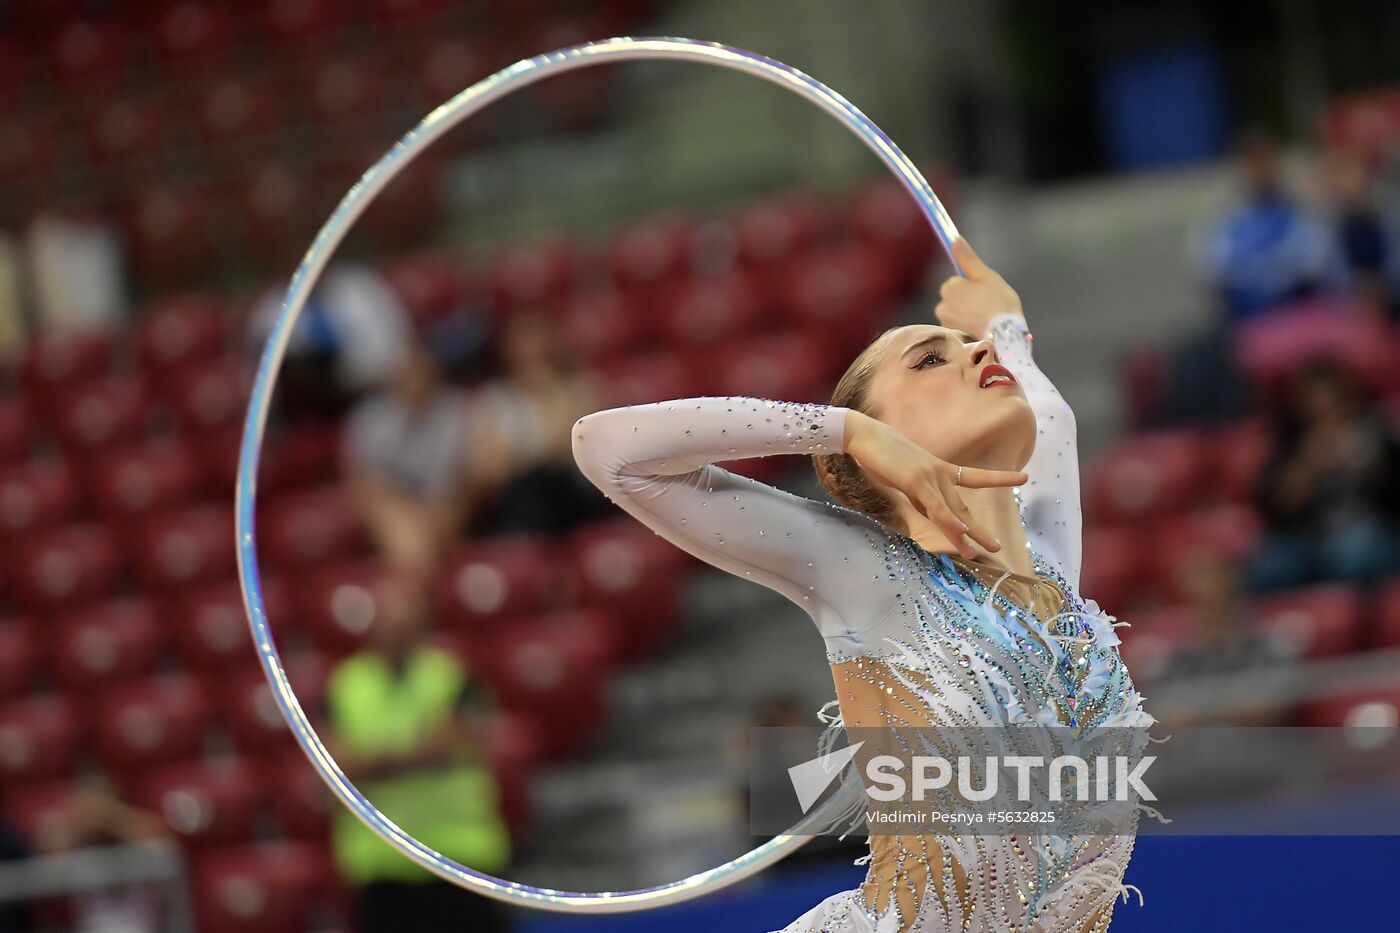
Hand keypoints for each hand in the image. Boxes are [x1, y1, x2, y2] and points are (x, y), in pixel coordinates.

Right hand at [844, 411, 1027, 557]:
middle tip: (996, 546)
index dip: (999, 476)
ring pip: (953, 511)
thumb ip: (919, 495)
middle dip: (979, 529)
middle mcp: (939, 473)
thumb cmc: (880, 453)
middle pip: (963, 506)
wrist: (863, 435)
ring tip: (985, 550)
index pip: (974, 476)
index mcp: (938, 470)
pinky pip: (935, 506)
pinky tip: (962, 532)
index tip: (1022, 476)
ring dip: (969, 533)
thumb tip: (929, 512)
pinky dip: (949, 520)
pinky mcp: (915, 481)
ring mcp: (929, 476)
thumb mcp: (904, 477)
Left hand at [934, 238, 1022, 337]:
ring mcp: (945, 322)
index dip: (972, 286)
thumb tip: (955, 239)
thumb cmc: (999, 303)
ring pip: (955, 311)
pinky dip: (966, 324)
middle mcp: (942, 305)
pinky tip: (979, 327)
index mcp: (950, 287)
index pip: (957, 282)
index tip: (984, 293)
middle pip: (954, 297)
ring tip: (984, 317)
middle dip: (967, 299)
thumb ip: (968, 258)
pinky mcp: (950, 335)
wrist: (1004, 335)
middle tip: (986, 305)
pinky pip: (956, 324)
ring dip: (966, 312)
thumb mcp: (986, 276)